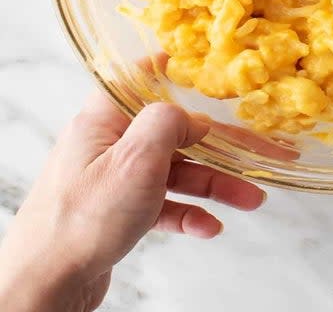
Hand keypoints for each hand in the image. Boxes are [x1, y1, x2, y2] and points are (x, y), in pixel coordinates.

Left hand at [0, 90, 265, 311]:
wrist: (44, 287)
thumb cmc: (82, 219)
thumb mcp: (135, 159)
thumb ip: (170, 124)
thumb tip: (195, 118)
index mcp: (107, 116)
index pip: (145, 76)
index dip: (180, 69)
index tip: (215, 71)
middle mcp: (112, 142)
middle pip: (178, 134)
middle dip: (223, 147)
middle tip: (263, 151)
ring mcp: (117, 178)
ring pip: (178, 171)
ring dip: (216, 184)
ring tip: (252, 199)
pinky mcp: (121, 211)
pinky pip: (166, 203)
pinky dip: (190, 212)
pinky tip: (210, 226)